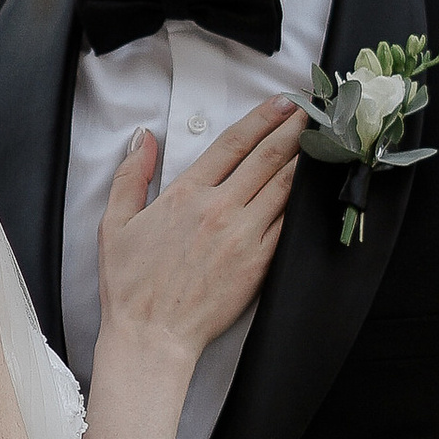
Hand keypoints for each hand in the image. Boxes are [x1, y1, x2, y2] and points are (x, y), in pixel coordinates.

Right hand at [100, 97, 302, 363]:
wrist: (152, 336)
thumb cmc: (131, 285)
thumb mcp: (115, 223)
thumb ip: (131, 175)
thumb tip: (143, 138)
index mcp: (186, 194)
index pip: (232, 144)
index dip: (261, 118)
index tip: (282, 103)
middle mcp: (219, 209)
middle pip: (266, 158)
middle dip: (293, 128)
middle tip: (313, 110)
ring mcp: (243, 236)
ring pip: (284, 187)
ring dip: (305, 159)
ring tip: (324, 139)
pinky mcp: (259, 264)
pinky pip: (288, 225)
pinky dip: (303, 202)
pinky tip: (314, 189)